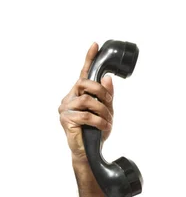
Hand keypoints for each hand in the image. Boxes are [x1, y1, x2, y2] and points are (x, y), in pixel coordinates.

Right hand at [58, 42, 114, 162]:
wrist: (89, 151)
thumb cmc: (96, 131)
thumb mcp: (106, 111)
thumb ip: (106, 95)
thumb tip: (107, 78)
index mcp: (78, 93)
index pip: (83, 74)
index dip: (89, 59)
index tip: (95, 45)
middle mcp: (69, 98)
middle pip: (85, 84)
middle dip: (102, 92)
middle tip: (109, 103)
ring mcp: (65, 108)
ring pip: (88, 101)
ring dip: (103, 111)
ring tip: (108, 121)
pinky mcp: (66, 120)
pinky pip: (86, 115)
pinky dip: (100, 121)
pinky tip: (105, 127)